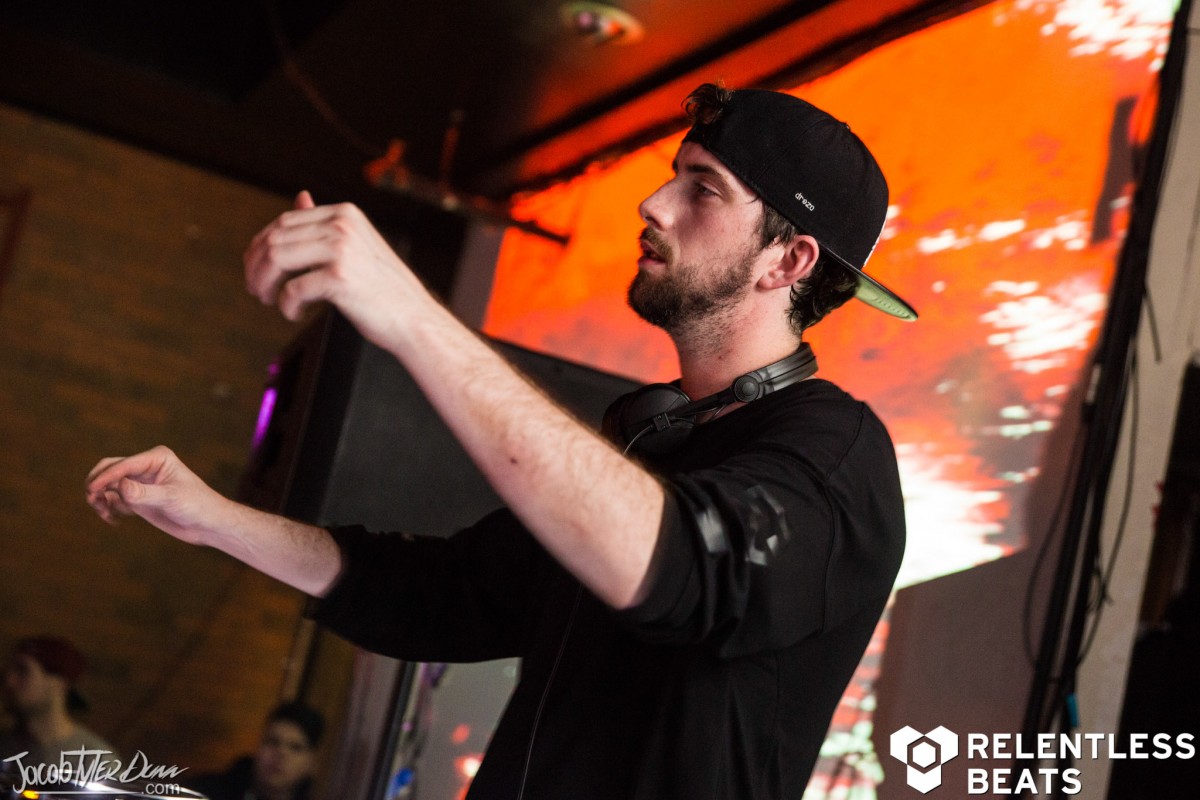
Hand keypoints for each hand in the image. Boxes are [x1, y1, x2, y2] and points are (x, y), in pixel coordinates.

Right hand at [85, 446, 227, 545]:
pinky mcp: (138, 498)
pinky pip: (114, 499)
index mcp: (156, 457)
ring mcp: (140, 483)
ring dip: (100, 497)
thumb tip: (120, 486)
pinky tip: (114, 520)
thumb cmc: (197, 505)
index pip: (124, 464)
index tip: (92, 490)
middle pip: (110, 469)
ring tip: (105, 514)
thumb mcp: (171, 499)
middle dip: (97, 483)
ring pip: (109, 485)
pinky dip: (108, 508)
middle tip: (92, 500)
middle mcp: (146, 467)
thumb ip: (144, 493)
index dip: (106, 476)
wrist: (208, 524)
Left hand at [243, 191, 429, 345]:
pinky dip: (286, 306)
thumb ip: (325, 224)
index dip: (261, 245)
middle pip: (275, 238)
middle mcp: (342, 225)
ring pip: (277, 259)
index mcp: (345, 214)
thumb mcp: (356, 245)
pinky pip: (293, 290)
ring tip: (268, 300)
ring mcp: (342, 250)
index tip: (254, 267)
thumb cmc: (384, 288)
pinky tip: (294, 314)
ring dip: (264, 283)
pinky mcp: (339, 278)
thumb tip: (300, 197)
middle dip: (256, 266)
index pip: (285, 221)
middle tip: (255, 289)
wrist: (414, 318)